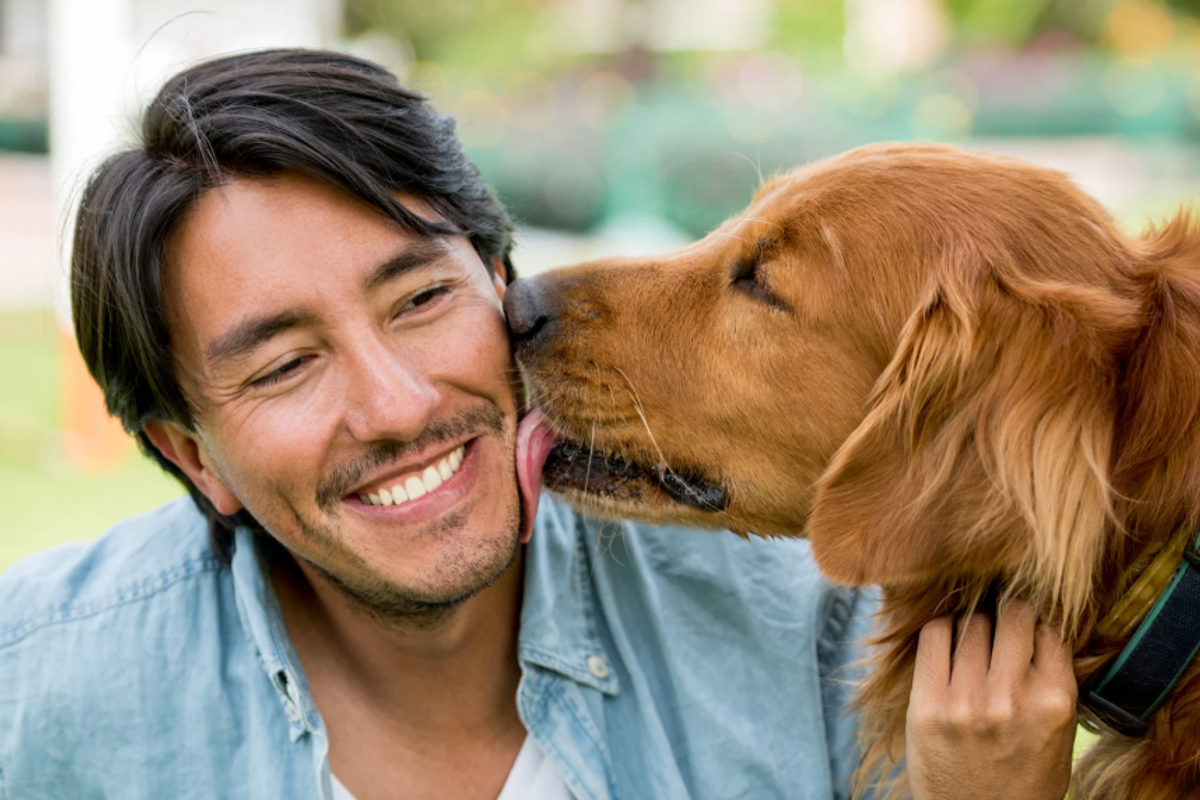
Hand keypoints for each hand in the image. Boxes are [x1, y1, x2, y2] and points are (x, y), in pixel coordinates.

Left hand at [906, 600, 1077, 799]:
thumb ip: (1052, 679)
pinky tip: (947, 645)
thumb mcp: (1059, 733)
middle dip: (1006, 617)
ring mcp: (966, 700)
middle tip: (998, 631)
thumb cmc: (1024, 776)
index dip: (1037, 623)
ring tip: (972, 644)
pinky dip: (941, 630)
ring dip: (972, 625)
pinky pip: (933, 634)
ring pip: (971, 621)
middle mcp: (1011, 696)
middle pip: (1010, 614)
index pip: (1049, 626)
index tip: (1026, 629)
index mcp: (1054, 701)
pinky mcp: (927, 704)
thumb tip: (1041, 620)